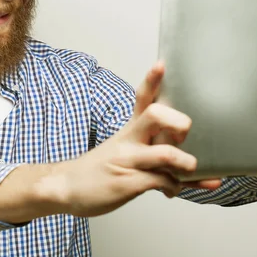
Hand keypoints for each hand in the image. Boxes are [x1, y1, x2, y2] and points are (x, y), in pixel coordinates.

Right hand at [54, 62, 221, 217]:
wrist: (66, 187)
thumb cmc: (99, 168)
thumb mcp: (121, 147)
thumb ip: (148, 144)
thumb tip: (179, 147)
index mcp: (129, 129)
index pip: (142, 98)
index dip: (152, 80)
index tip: (161, 65)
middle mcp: (129, 140)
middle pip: (156, 116)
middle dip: (180, 123)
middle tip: (185, 136)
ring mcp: (128, 160)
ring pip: (165, 153)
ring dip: (186, 163)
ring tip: (190, 168)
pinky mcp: (128, 183)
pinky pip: (161, 181)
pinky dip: (175, 187)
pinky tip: (171, 191)